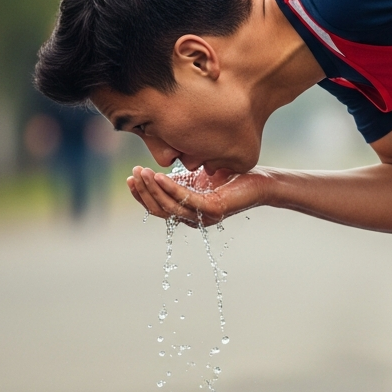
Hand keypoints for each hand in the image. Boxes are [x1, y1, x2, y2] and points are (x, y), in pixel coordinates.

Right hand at [128, 166, 274, 225]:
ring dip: (152, 190)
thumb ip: (178, 179)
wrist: (261, 182)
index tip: (130, 178)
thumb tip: (154, 172)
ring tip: (142, 172)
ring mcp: (204, 216)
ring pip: (170, 207)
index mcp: (188, 211)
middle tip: (133, 174)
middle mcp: (194, 218)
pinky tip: (159, 176)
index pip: (158, 208)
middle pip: (160, 210)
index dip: (142, 195)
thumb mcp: (197, 177)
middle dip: (143, 192)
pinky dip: (170, 188)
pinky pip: (186, 199)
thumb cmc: (230, 177)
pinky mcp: (214, 209)